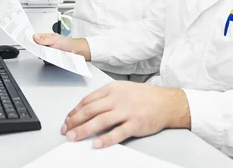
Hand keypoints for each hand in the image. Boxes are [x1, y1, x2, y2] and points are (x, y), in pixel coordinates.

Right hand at [33, 33, 90, 60]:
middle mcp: (44, 44)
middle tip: (40, 49)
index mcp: (44, 37)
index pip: (33, 38)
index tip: (28, 43)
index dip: (30, 40)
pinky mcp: (48, 57)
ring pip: (39, 53)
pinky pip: (44, 59)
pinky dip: (45, 59)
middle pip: (35, 47)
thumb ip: (44, 39)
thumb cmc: (66, 43)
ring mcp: (46, 51)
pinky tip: (49, 57)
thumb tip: (34, 37)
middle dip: (36, 49)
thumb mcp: (55, 39)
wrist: (74, 50)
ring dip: (41, 54)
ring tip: (47, 53)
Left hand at [61, 82, 190, 148]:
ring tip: (73, 137)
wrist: (166, 102)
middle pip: (90, 110)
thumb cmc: (144, 97)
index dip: (74, 111)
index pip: (87, 100)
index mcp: (112, 89)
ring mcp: (126, 111)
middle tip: (66, 130)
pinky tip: (96, 143)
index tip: (67, 120)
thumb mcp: (122, 89)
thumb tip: (86, 110)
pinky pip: (117, 132)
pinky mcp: (135, 124)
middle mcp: (117, 99)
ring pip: (100, 121)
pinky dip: (105, 139)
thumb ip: (105, 98)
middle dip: (74, 121)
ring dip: (84, 130)